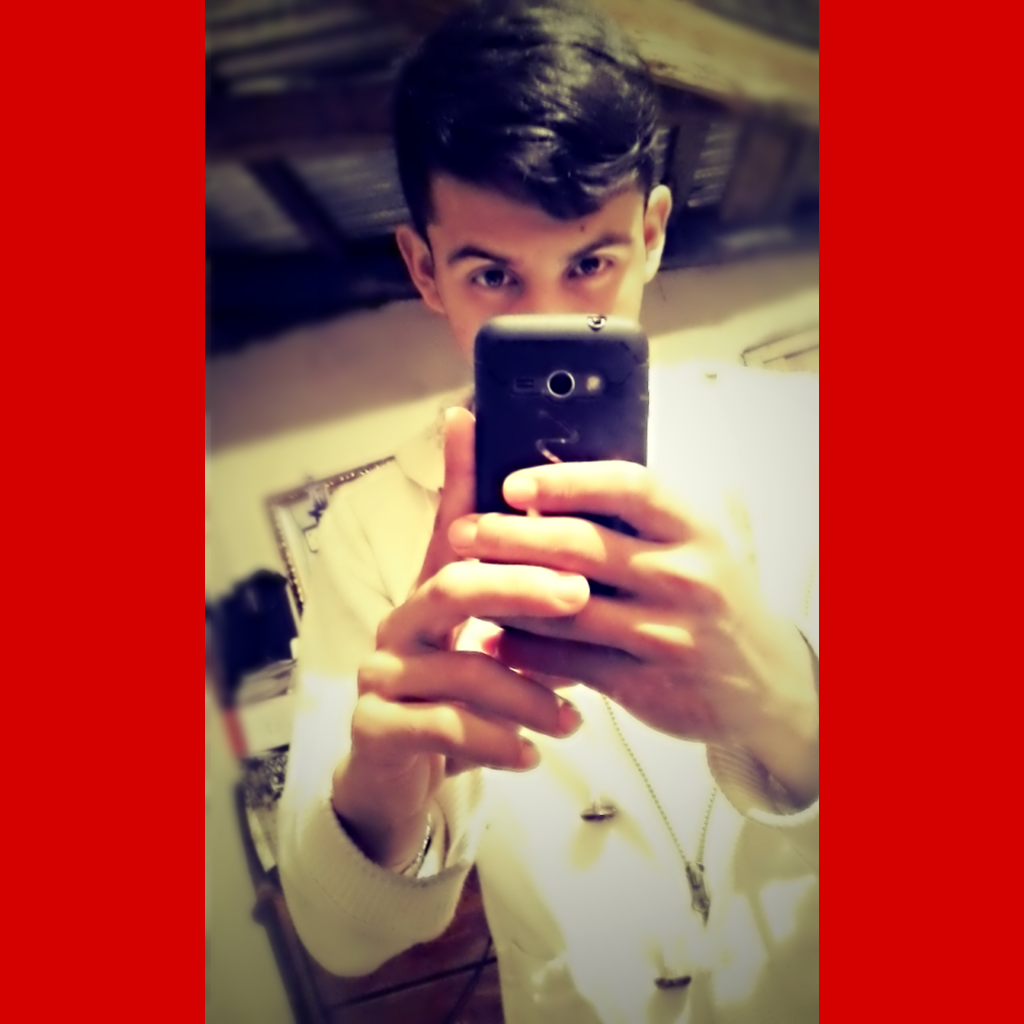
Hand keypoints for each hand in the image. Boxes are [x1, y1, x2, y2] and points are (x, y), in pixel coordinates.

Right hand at [331, 408, 587, 869]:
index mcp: (429, 594)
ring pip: (461, 667)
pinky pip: (445, 728)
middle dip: (520, 586)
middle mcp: (399, 624)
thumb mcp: (485, 645)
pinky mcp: (376, 727)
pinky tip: (531, 754)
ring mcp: (382, 675)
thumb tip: (565, 559)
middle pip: (454, 586)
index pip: (448, 526)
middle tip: (579, 594)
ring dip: (526, 692)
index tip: (472, 421)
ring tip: (573, 718)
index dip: (459, 475)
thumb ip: (512, 599)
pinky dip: (497, 741)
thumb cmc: (452, 701)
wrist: (398, 780)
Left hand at [448, 460, 817, 804]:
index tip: (512, 483)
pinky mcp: (647, 683)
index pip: (628, 487)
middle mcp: (685, 577)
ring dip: (505, 593)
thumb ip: (635, 519)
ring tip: (459, 580)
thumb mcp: (693, 545)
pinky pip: (570, 661)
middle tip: (462, 530)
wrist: (766, 682)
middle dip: (511, 536)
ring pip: (566, 609)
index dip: (565, 481)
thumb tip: (545, 485)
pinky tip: (492, 638)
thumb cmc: (712, 596)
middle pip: (582, 547)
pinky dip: (524, 649)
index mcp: (694, 529)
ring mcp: (667, 634)